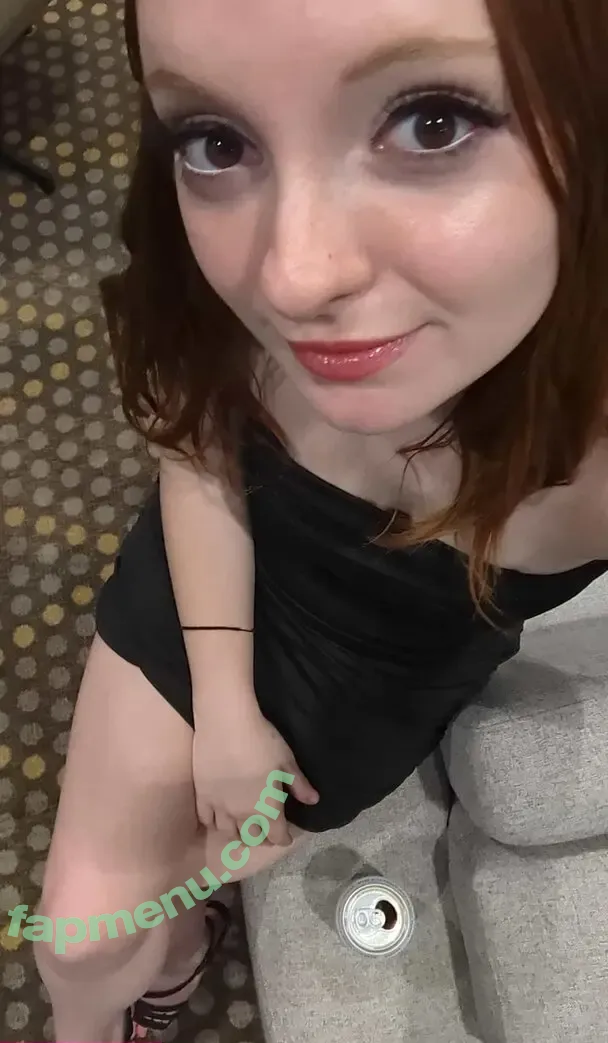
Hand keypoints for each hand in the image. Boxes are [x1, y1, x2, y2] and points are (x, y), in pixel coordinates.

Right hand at [192, 698, 318, 845]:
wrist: (226, 724)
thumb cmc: (262, 741)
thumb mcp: (286, 761)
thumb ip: (298, 784)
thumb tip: (313, 800)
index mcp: (267, 808)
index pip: (276, 836)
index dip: (283, 838)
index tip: (286, 836)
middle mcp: (242, 814)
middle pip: (251, 838)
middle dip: (261, 839)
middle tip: (266, 831)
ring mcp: (219, 806)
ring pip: (228, 833)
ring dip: (238, 834)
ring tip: (243, 827)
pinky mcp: (202, 795)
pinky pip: (206, 819)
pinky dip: (215, 822)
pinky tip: (219, 816)